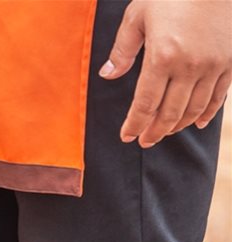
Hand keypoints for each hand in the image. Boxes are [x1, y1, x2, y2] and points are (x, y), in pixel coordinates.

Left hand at [100, 0, 231, 147]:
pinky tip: (197, 123)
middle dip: (154, 132)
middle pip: (170, 113)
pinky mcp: (231, 62)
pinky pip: (219, 97)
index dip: (134, 125)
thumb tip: (107, 75)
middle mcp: (190, 66)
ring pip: (194, 109)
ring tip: (164, 132)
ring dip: (178, 126)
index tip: (126, 137)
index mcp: (162, 57)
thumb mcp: (137, 15)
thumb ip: (123, 49)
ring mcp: (214, 65)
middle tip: (144, 141)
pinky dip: (207, 113)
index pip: (145, 104)